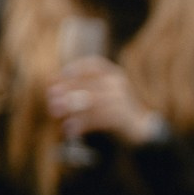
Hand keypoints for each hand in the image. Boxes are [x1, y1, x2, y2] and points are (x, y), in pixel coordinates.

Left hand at [47, 56, 162, 143]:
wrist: (142, 129)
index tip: (60, 75)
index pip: (94, 65)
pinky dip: (81, 124)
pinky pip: (97, 119)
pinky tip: (70, 129)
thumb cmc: (117, 111)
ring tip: (56, 113)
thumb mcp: (105, 95)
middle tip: (51, 99)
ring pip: (90, 102)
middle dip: (67, 91)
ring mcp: (122, 100)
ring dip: (70, 108)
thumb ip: (86, 91)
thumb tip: (55, 92)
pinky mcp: (122, 117)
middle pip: (88, 84)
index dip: (75, 69)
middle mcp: (119, 84)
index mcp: (115, 74)